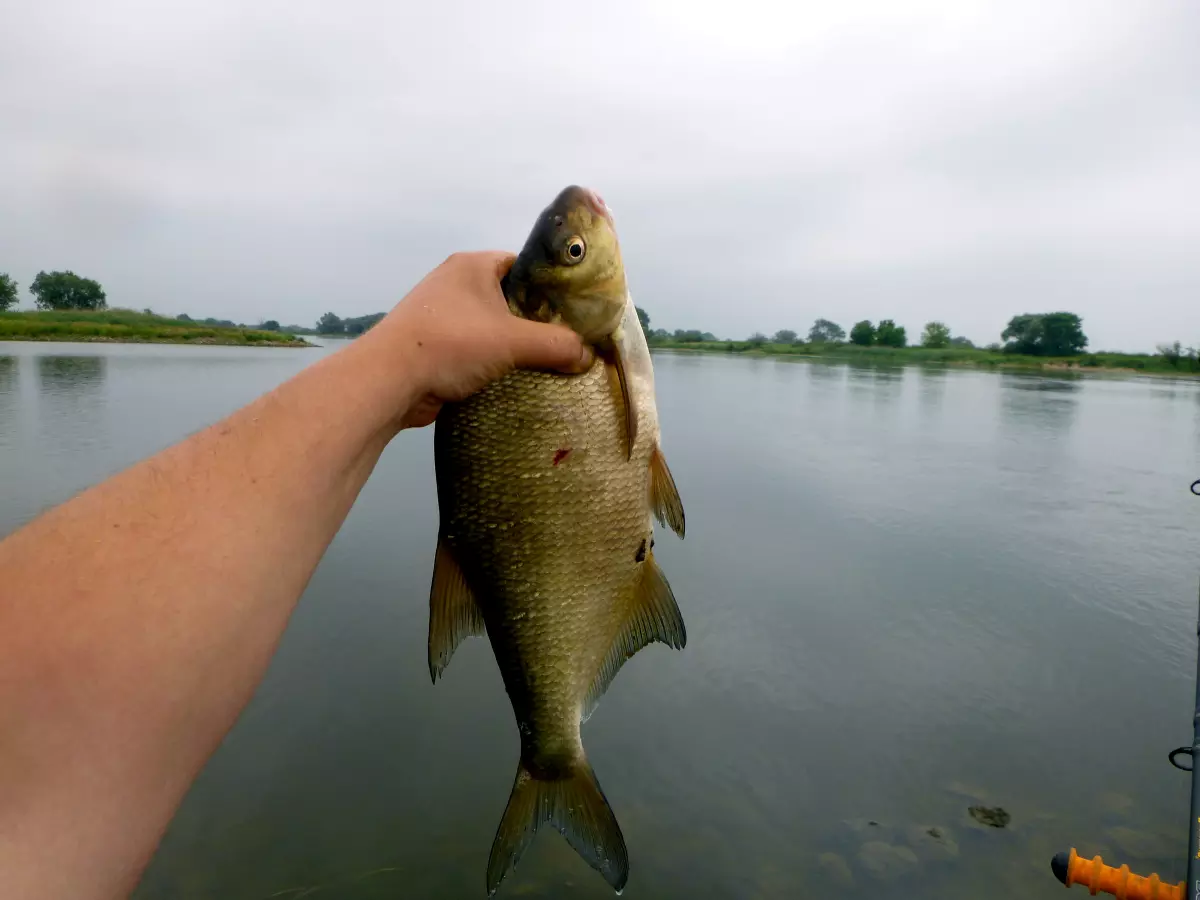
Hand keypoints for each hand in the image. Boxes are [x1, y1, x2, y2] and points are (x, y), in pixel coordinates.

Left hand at [366, 251, 593, 428]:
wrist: (389, 380)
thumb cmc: (452, 344)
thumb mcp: (513, 342)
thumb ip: (556, 345)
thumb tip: (587, 355)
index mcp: (473, 265)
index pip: (524, 267)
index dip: (551, 289)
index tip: (574, 313)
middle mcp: (456, 283)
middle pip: (511, 300)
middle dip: (535, 323)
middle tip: (566, 343)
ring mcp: (442, 315)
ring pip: (492, 328)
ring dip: (514, 347)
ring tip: (546, 365)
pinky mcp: (435, 345)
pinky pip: (475, 349)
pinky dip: (492, 363)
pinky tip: (514, 381)